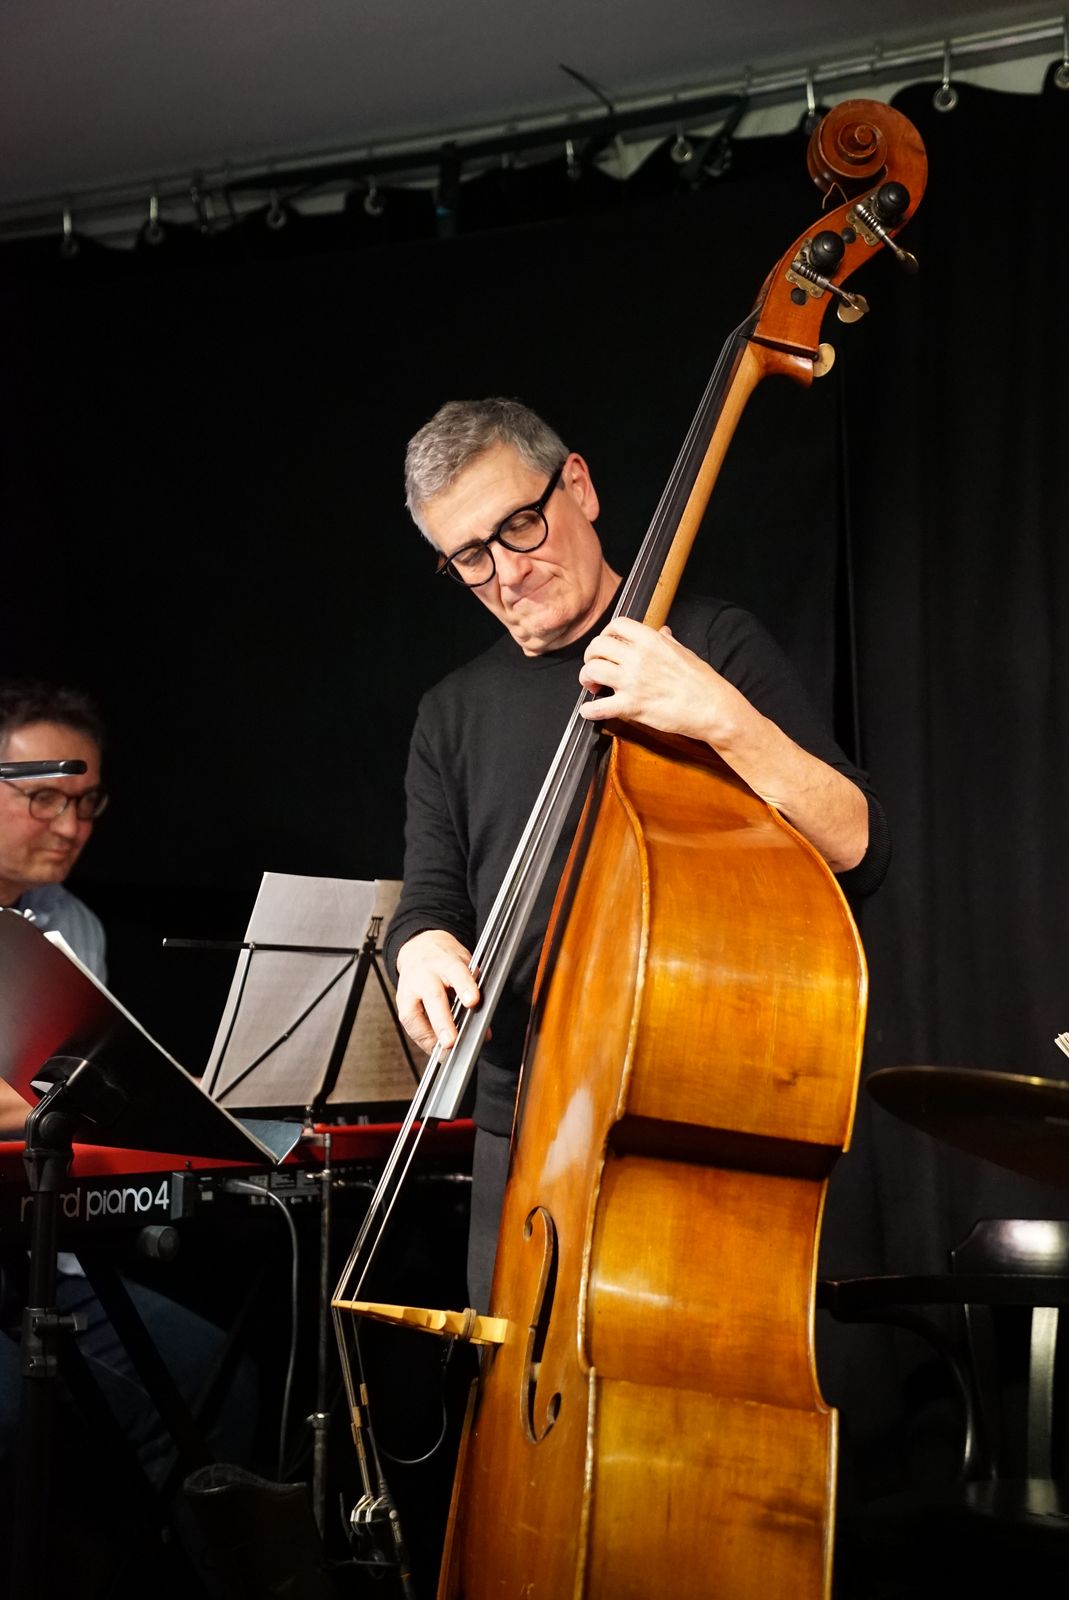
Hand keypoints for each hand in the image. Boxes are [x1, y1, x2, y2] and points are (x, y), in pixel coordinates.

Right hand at [395, 929, 480, 1053]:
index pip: (456, 972)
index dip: (465, 987)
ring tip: (444, 1053)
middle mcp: (424, 974)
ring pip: (413, 1014)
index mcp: (445, 962)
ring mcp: (409, 988)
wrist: (420, 948)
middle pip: (432, 997)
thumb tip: (484, 1031)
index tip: (473, 1002)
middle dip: (442, 1021)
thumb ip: (475, 994)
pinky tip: (435, 1049)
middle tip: (451, 1041)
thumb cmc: (446, 961)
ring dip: (429, 1037)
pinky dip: (423, 1040)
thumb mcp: (466, 968)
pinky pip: (410, 1024)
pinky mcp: (401, 1002)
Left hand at [578, 617, 746, 744]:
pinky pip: (598, 707)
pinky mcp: (632, 706)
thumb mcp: (684, 652)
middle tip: (595, 665)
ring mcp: (633, 682)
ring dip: (586, 678)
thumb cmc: (703, 682)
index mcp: (651, 641)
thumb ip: (666, 641)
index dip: (606, 634)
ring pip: (592, 671)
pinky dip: (589, 710)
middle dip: (591, 656)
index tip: (607, 644)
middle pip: (597, 646)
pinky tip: (589, 710)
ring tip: (593, 685)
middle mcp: (638, 658)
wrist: (714, 708)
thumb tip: (662, 632)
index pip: (616, 625)